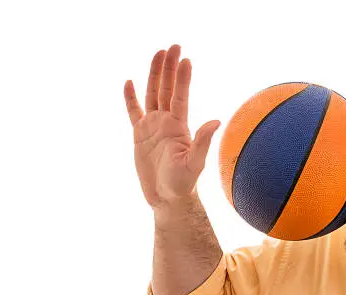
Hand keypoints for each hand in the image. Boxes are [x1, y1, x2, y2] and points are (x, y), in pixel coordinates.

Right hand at [123, 44, 220, 212]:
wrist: (167, 198)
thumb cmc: (183, 183)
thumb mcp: (194, 163)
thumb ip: (203, 141)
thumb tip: (215, 121)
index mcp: (178, 126)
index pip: (180, 96)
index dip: (182, 78)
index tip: (185, 59)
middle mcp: (166, 122)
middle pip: (167, 89)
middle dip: (169, 68)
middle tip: (173, 46)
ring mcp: (153, 127)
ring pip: (152, 95)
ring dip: (154, 75)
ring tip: (157, 54)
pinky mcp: (140, 136)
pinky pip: (133, 113)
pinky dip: (130, 98)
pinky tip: (130, 82)